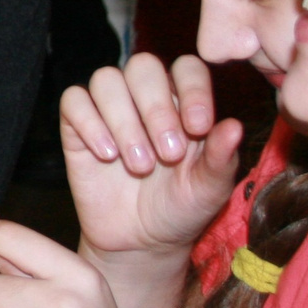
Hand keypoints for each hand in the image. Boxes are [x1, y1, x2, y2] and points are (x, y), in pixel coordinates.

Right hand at [62, 55, 243, 266]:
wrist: (141, 242)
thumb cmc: (181, 208)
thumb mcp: (209, 189)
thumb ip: (220, 158)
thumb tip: (234, 126)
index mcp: (183, 102)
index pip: (186, 68)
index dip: (192, 89)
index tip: (198, 127)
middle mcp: (144, 98)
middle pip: (143, 66)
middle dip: (156, 108)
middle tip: (170, 153)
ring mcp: (108, 109)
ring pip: (106, 80)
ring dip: (124, 121)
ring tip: (141, 165)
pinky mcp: (76, 127)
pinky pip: (73, 101)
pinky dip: (90, 124)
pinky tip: (107, 155)